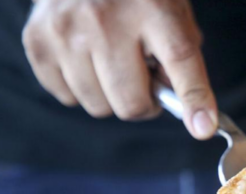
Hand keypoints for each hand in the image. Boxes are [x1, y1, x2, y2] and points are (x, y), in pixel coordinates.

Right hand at [22, 0, 216, 138]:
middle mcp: (106, 19)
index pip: (180, 61)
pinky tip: (86, 59)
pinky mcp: (38, 41)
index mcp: (153, 8)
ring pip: (99, 106)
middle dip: (144, 104)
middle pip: (131, 103)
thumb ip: (181, 56)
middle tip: (145, 83)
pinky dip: (82, 88)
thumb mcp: (171, 11)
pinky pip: (68, 97)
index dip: (194, 99)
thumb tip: (178, 104)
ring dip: (111, 96)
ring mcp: (67, 31)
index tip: (203, 127)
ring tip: (113, 63)